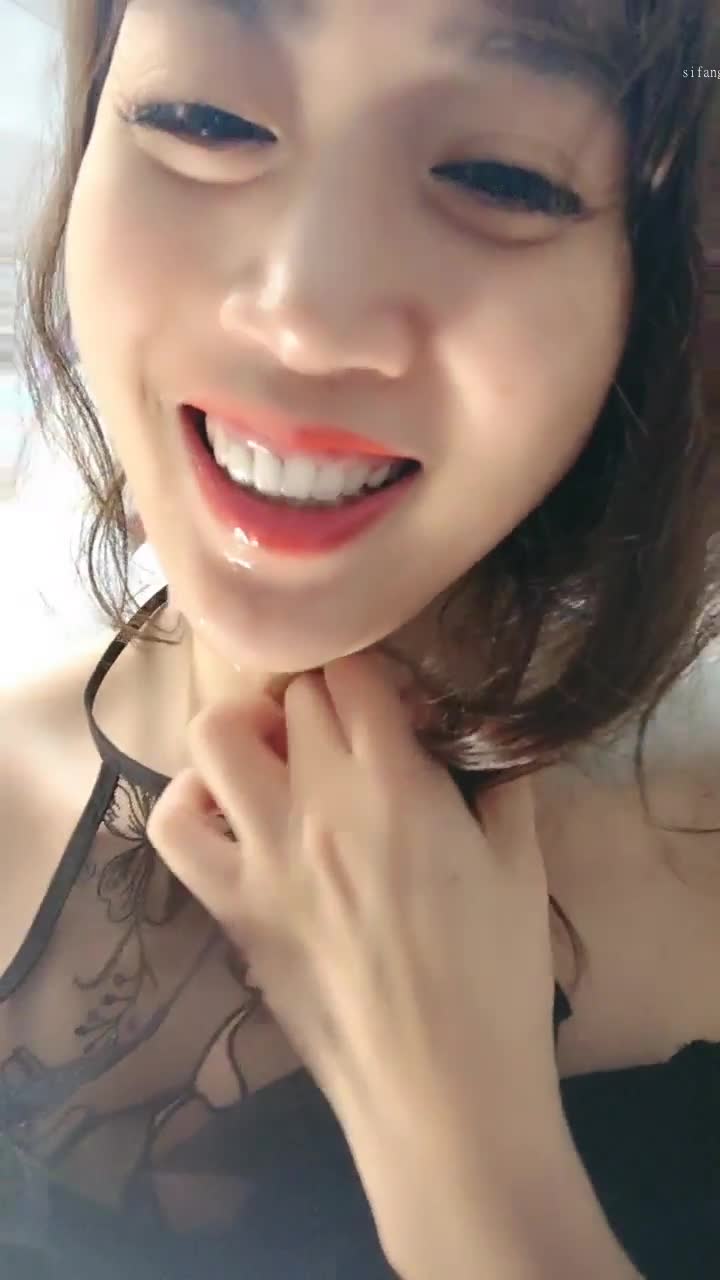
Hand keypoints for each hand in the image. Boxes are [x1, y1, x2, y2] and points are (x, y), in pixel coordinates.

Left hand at [146, 653, 560, 1255]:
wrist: (442, 1092)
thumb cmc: (496, 980)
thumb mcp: (522, 866)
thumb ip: (502, 785)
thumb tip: (477, 738)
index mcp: (398, 784)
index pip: (354, 671)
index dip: (374, 678)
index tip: (395, 711)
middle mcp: (320, 802)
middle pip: (293, 694)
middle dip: (323, 700)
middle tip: (349, 738)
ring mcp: (263, 853)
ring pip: (217, 734)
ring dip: (248, 729)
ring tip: (281, 760)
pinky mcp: (231, 905)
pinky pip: (175, 826)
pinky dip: (193, 802)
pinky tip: (234, 816)